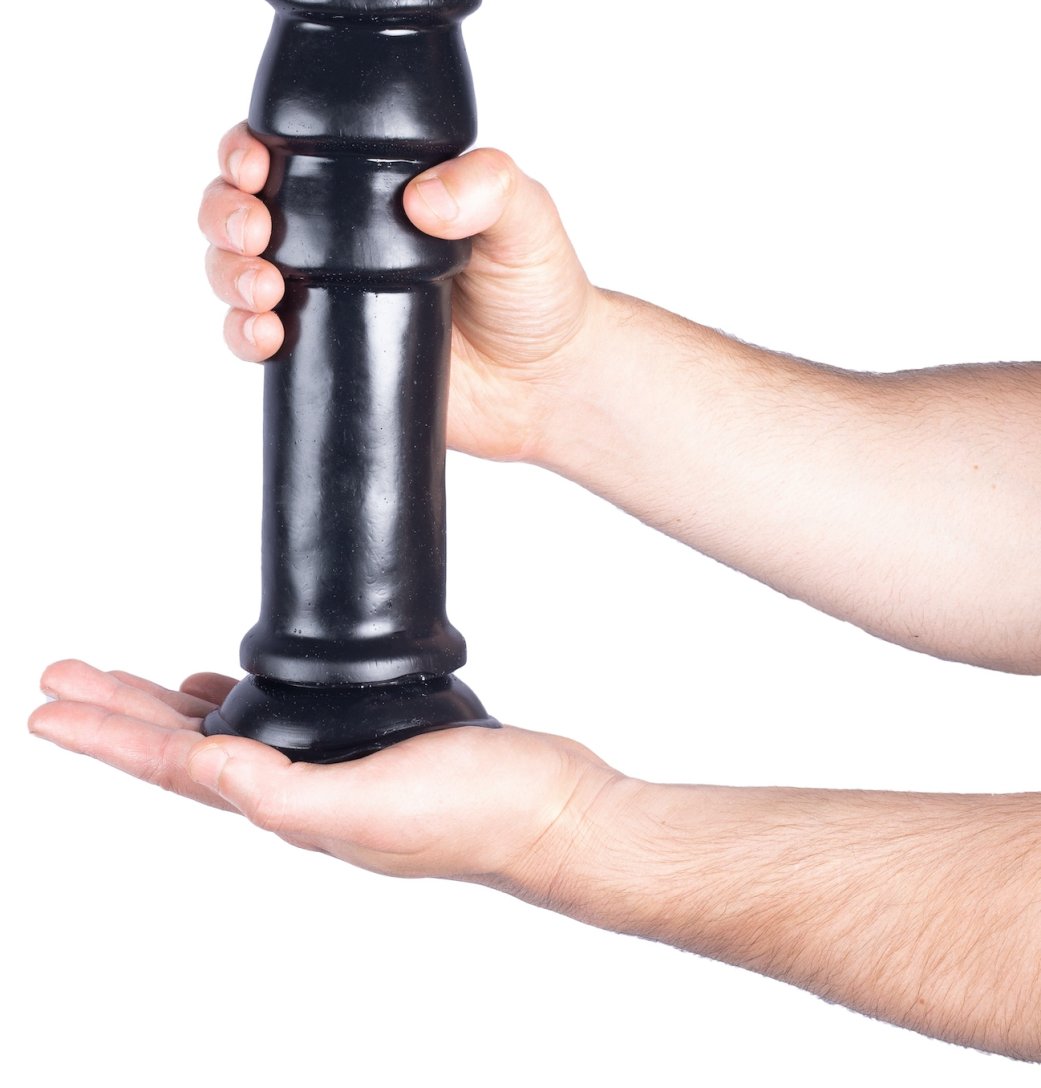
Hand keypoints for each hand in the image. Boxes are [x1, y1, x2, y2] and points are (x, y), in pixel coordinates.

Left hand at [28, 660, 620, 888]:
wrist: (554, 805)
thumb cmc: (479, 815)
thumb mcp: (371, 811)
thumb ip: (287, 796)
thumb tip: (212, 770)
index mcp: (288, 805)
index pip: (174, 767)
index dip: (106, 735)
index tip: (48, 707)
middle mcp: (298, 786)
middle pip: (183, 744)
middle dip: (118, 707)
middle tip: (61, 673)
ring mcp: (332, 761)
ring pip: (226, 726)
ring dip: (166, 704)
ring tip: (121, 680)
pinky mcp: (368, 734)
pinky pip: (279, 710)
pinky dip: (237, 696)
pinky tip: (223, 682)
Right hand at [198, 126, 600, 462]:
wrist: (544, 384)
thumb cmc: (537, 290)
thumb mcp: (526, 219)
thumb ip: (490, 187)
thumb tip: (421, 198)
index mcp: (371, 187)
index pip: (288, 149)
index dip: (248, 148)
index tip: (255, 164)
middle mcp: (335, 236)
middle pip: (240, 206)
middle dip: (226, 212)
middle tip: (255, 233)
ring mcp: (325, 295)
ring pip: (235, 271)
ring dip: (227, 274)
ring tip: (264, 291)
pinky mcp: (323, 355)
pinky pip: (256, 341)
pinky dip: (242, 335)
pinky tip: (267, 337)